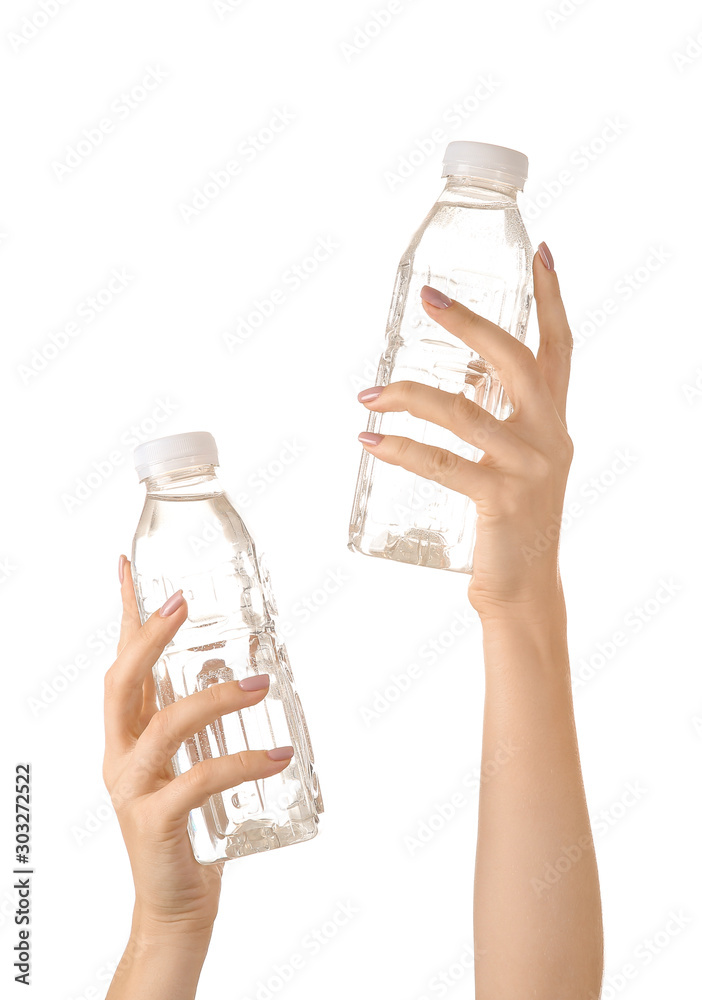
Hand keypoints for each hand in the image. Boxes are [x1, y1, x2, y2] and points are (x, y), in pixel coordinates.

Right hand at [103, 555, 294, 936]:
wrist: (175, 908)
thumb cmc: (188, 829)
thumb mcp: (189, 766)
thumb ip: (204, 727)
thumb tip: (250, 677)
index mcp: (128, 735)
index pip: (121, 663)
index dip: (125, 614)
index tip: (127, 567)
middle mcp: (121, 755)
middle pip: (123, 682)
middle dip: (151, 636)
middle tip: (184, 602)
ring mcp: (133, 789)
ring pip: (165, 726)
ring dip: (214, 698)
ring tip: (260, 685)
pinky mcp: (154, 822)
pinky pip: (198, 781)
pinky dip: (242, 763)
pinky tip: (277, 757)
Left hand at [357, 242, 573, 620]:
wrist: (523, 590)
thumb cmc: (511, 523)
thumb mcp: (517, 463)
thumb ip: (499, 422)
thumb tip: (453, 386)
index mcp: (553, 421)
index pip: (560, 347)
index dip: (551, 298)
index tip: (541, 252)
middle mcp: (548, 435)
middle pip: (512, 360)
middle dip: (469, 323)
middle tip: (427, 299)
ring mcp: (526, 467)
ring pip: (462, 411)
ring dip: (408, 393)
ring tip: (367, 393)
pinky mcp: (499, 499)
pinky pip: (440, 463)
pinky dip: (399, 449)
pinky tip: (369, 440)